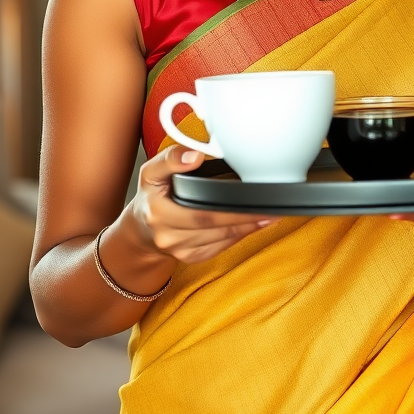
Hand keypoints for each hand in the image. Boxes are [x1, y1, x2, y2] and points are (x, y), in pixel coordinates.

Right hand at [129, 145, 277, 264]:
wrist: (142, 229)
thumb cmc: (151, 196)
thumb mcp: (151, 172)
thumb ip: (170, 159)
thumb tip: (194, 156)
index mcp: (159, 213)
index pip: (200, 213)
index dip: (230, 209)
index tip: (253, 199)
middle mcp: (169, 236)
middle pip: (216, 228)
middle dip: (246, 219)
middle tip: (271, 208)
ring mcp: (180, 251)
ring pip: (221, 239)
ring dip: (248, 228)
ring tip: (269, 214)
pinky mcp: (191, 258)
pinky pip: (220, 247)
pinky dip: (239, 236)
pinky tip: (253, 225)